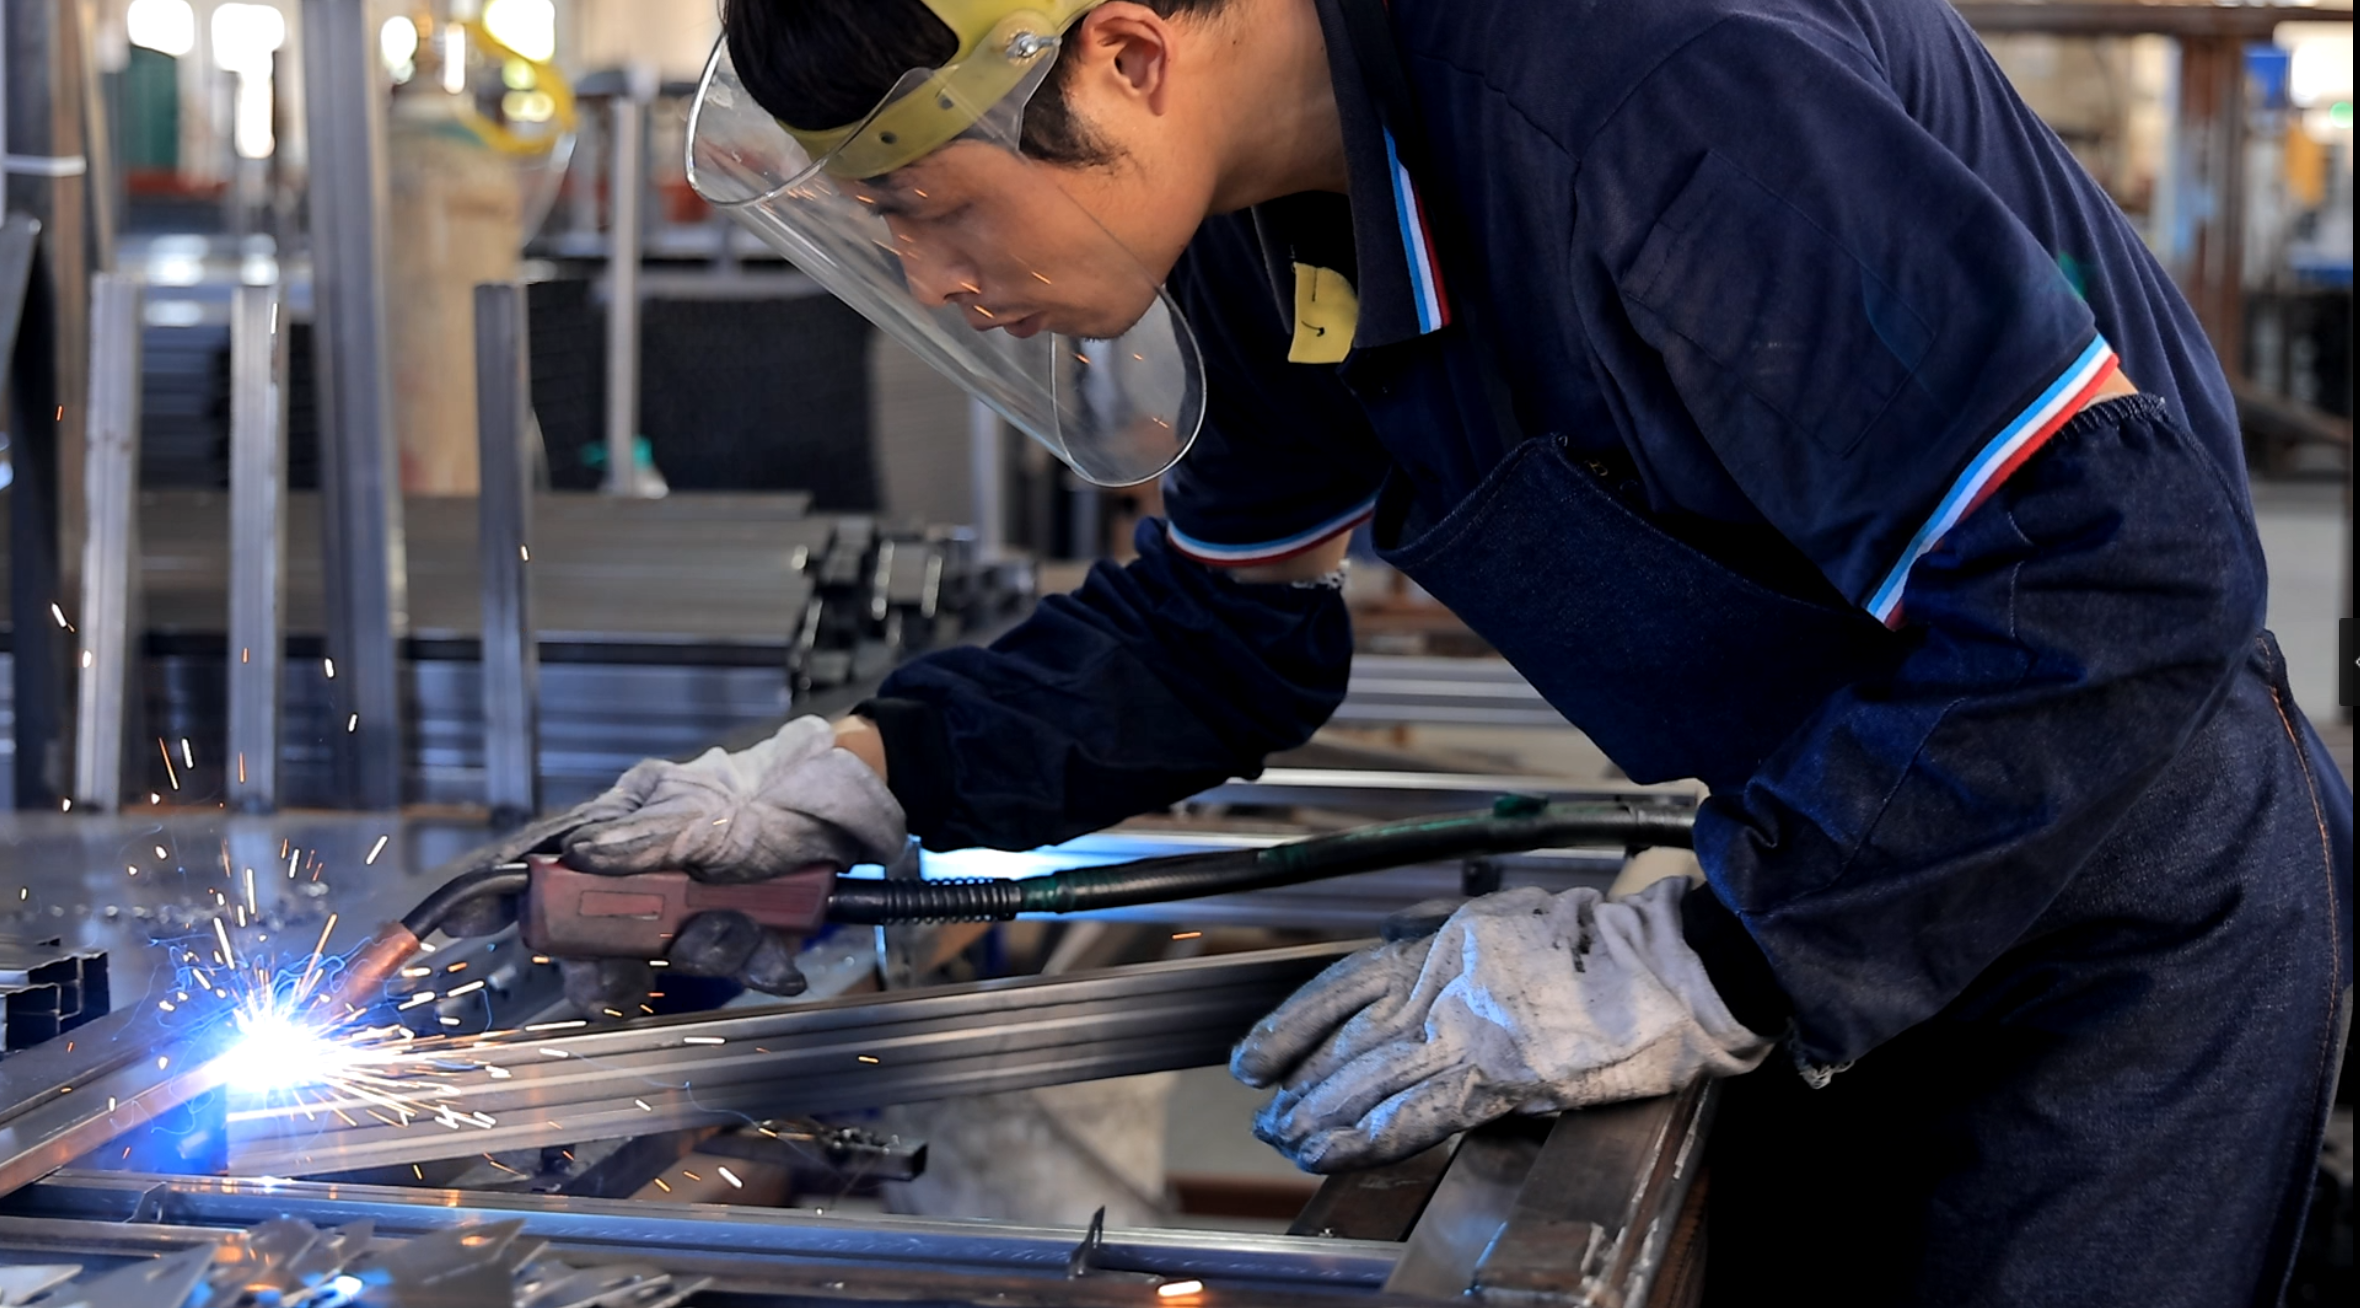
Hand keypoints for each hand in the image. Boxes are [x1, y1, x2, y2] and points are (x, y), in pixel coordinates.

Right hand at [440, 717, 906, 1013]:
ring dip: (706, 951)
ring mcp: (680, 917)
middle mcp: (636, 884)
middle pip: (588, 946)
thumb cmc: (754, 796)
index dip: (484, 904)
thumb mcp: (698, 808)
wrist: (834, 816)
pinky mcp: (727, 940)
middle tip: (623, 978)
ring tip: (745, 926)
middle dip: (609, 970)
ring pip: (662, 967)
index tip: (445, 930)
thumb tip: (583, 856)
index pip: (531, 871)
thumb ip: (644, 836)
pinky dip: (755, 963)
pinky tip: (779, 954)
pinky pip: (725, 972)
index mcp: (610, 840)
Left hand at [1230, 879, 1771, 1172]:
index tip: (1256, 1054)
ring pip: (1375, 1075)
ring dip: (1324, 1114)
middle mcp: (1446, 979)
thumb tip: (1410, 1006)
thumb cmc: (1607, 952)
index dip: (1293, 1024)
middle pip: (1353, 1038)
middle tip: (1269, 1116)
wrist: (1673, 964)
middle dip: (1303, 1082)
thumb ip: (1453, 968)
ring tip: (1289, 1140)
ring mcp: (1473, 1024)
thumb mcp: (1508, 933)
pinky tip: (1341, 1150)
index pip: (1345, 985)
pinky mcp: (1505, 1070)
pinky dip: (1375, 1133)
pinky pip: (1425, 1109)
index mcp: (1445, 942)